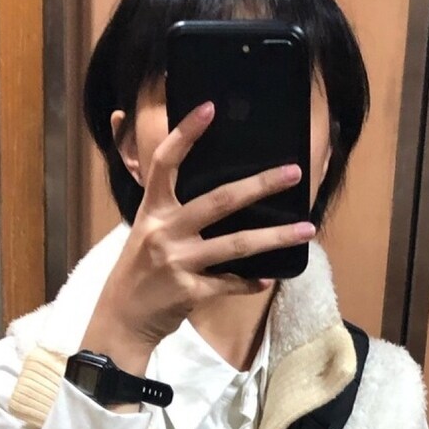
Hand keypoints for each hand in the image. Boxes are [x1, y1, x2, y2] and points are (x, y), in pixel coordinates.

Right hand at [82, 100, 315, 367]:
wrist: (122, 321)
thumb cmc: (139, 273)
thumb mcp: (145, 232)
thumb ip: (171, 210)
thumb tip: (214, 193)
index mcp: (153, 211)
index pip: (166, 163)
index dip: (186, 133)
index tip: (210, 108)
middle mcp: (165, 231)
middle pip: (219, 200)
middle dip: (260, 184)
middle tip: (294, 172)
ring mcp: (178, 262)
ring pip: (236, 244)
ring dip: (275, 236)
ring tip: (306, 229)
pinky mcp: (189, 291)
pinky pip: (230, 283)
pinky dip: (251, 282)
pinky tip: (269, 278)